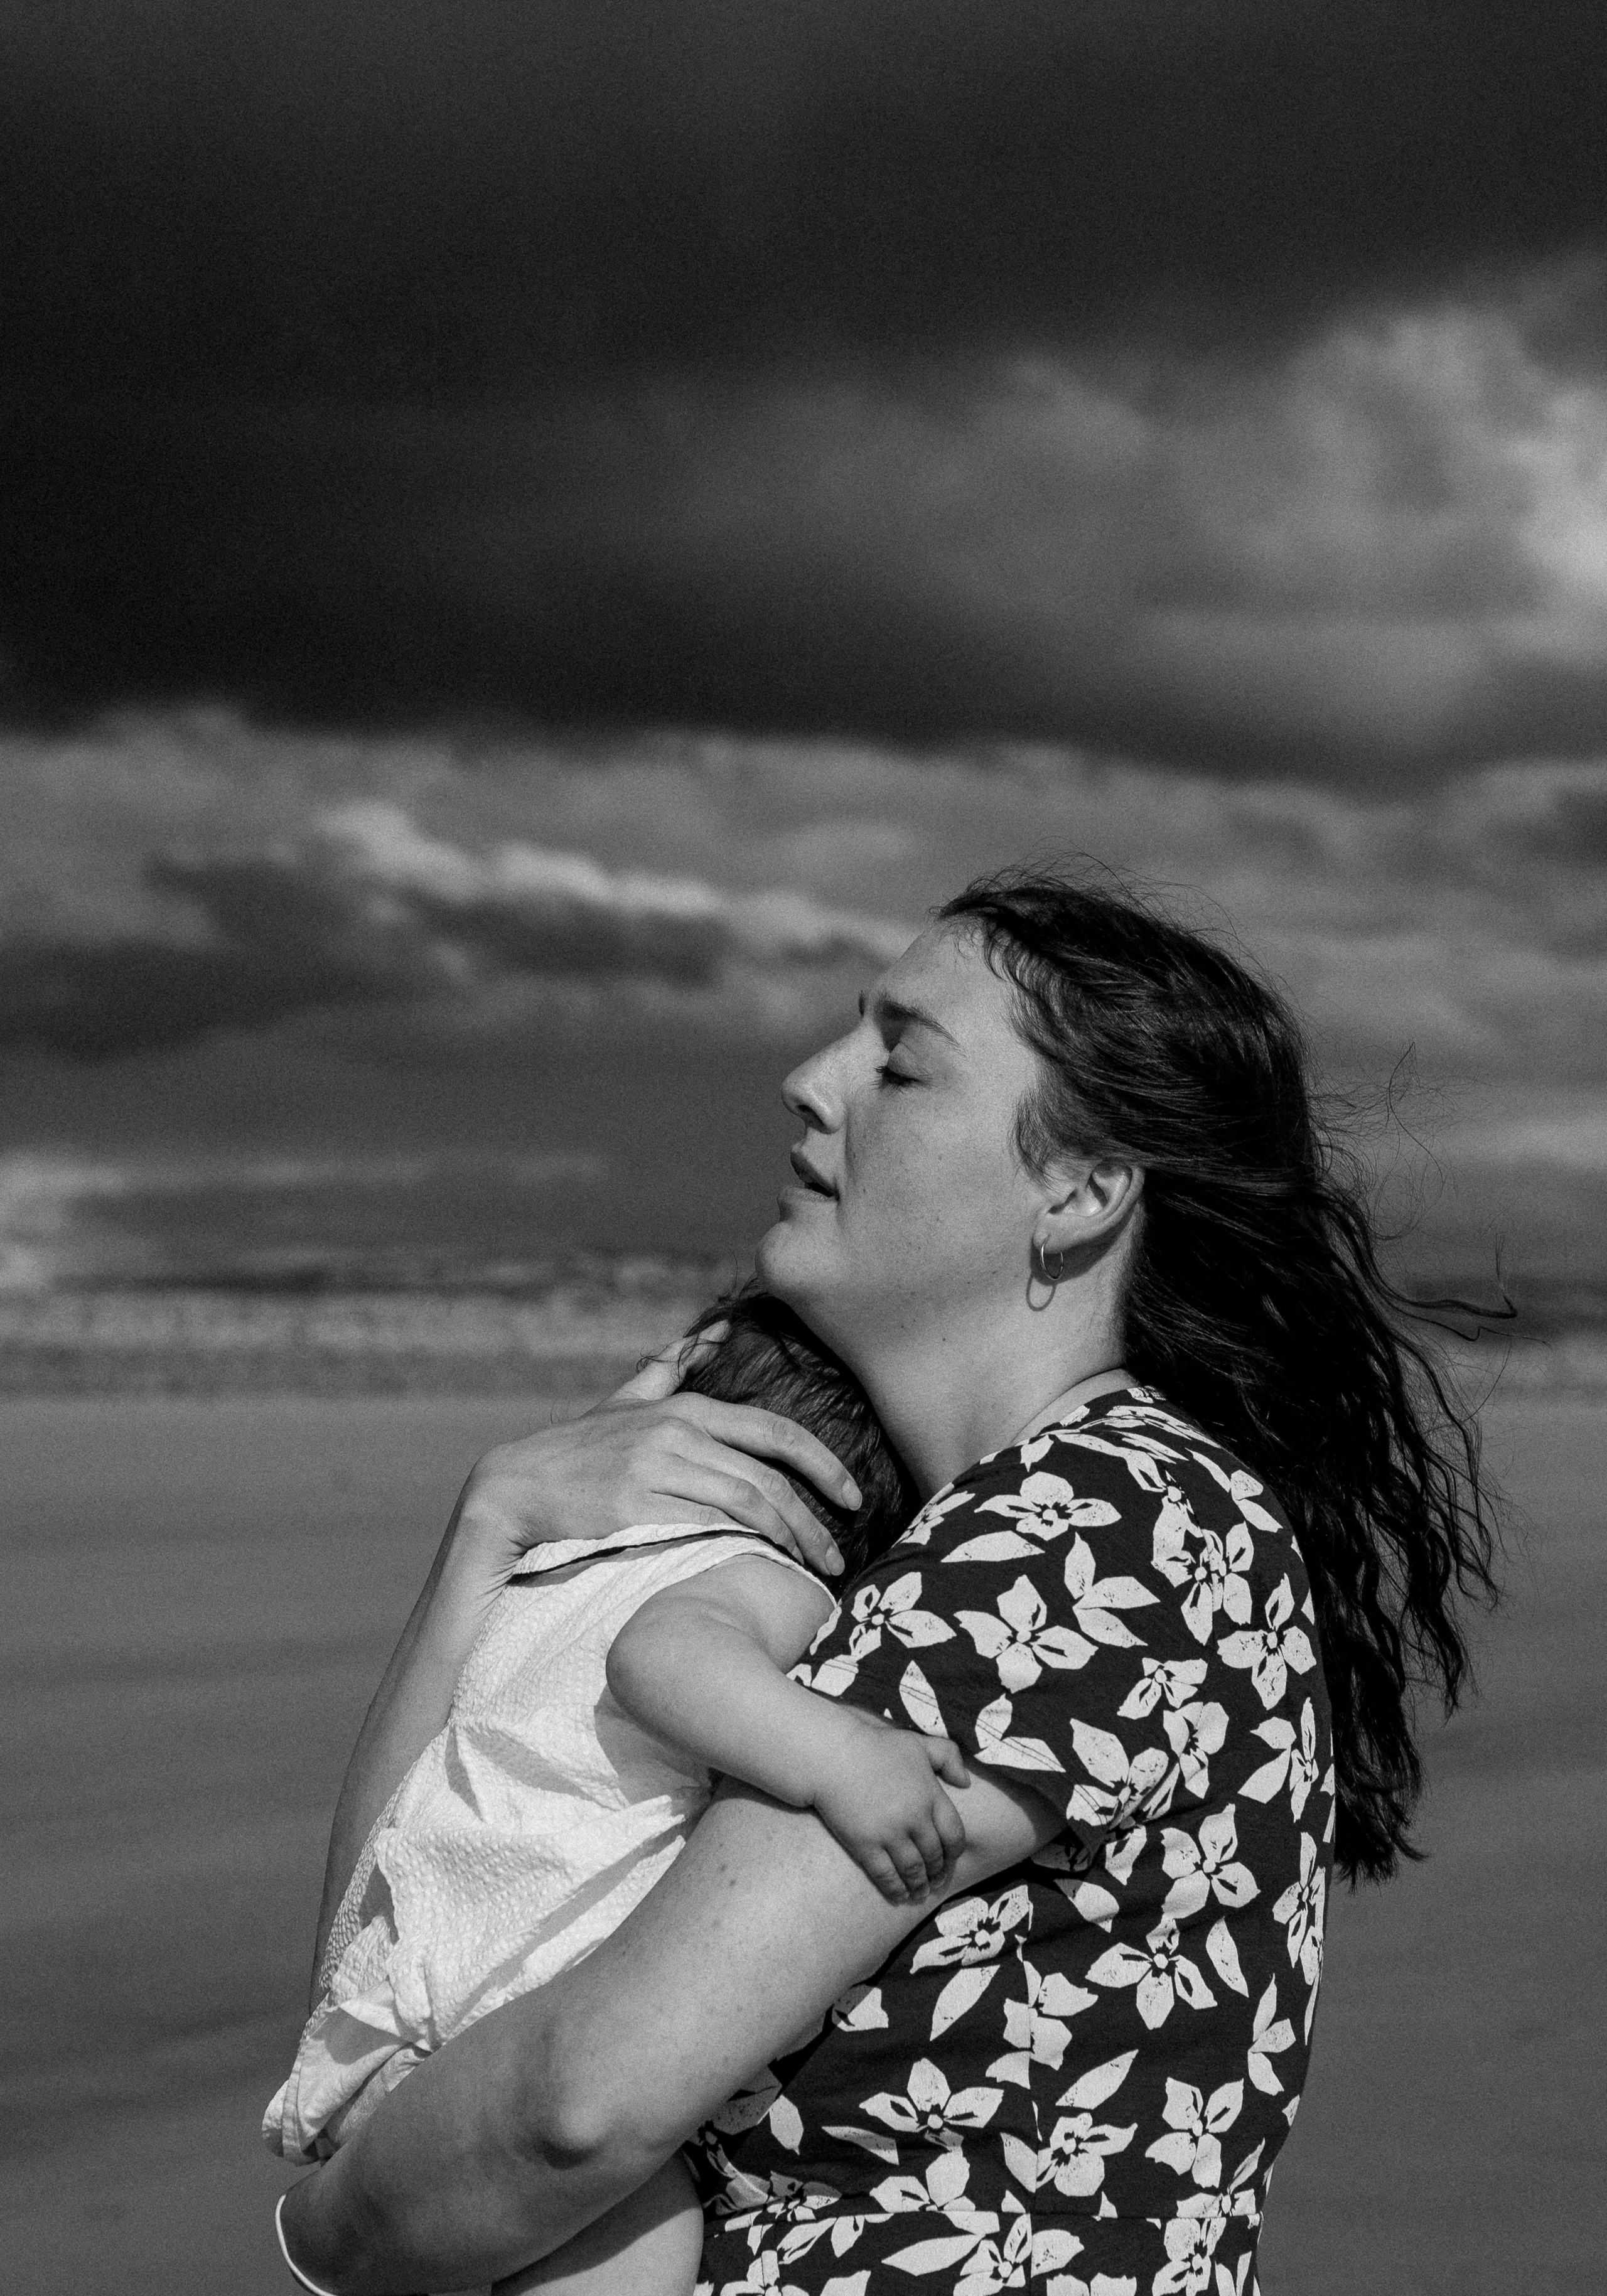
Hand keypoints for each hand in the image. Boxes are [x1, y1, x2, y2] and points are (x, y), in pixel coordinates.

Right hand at [454, 1329, 861, 1580]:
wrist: (515, 1488)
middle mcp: (676, 1433)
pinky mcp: (636, 1508)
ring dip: (790, 1541)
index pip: (774, 1433)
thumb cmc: (577, 1453)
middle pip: (767, 1479)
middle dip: (813, 1519)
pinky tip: (765, 1571)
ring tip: (814, 1572)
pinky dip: (745, 1550)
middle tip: (837, 1556)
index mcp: (684, 1409)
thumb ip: (665, 1371)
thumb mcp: (623, 1403)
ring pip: (747, 1505)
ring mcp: (656, 1470)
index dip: (823, 1465)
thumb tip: (711, 1334)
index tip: (853, 1498)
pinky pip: (708, 1529)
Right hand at [809, 1715, 968, 1901]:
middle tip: (935, 1882)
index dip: (954, 1852)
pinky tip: (899, 1896)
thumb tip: (966, 1782)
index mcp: (930, 1794)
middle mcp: (915, 1817)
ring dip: (919, 1886)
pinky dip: (896, 1890)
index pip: (954, 1834)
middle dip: (937, 1872)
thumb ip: (948, 1756)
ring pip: (913, 1870)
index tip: (950, 1859)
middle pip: (934, 1855)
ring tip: (920, 1894)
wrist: (834, 1755)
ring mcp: (890, 1833)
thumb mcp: (917, 1743)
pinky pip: (886, 1876)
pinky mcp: (866, 1845)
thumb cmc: (876, 1747)